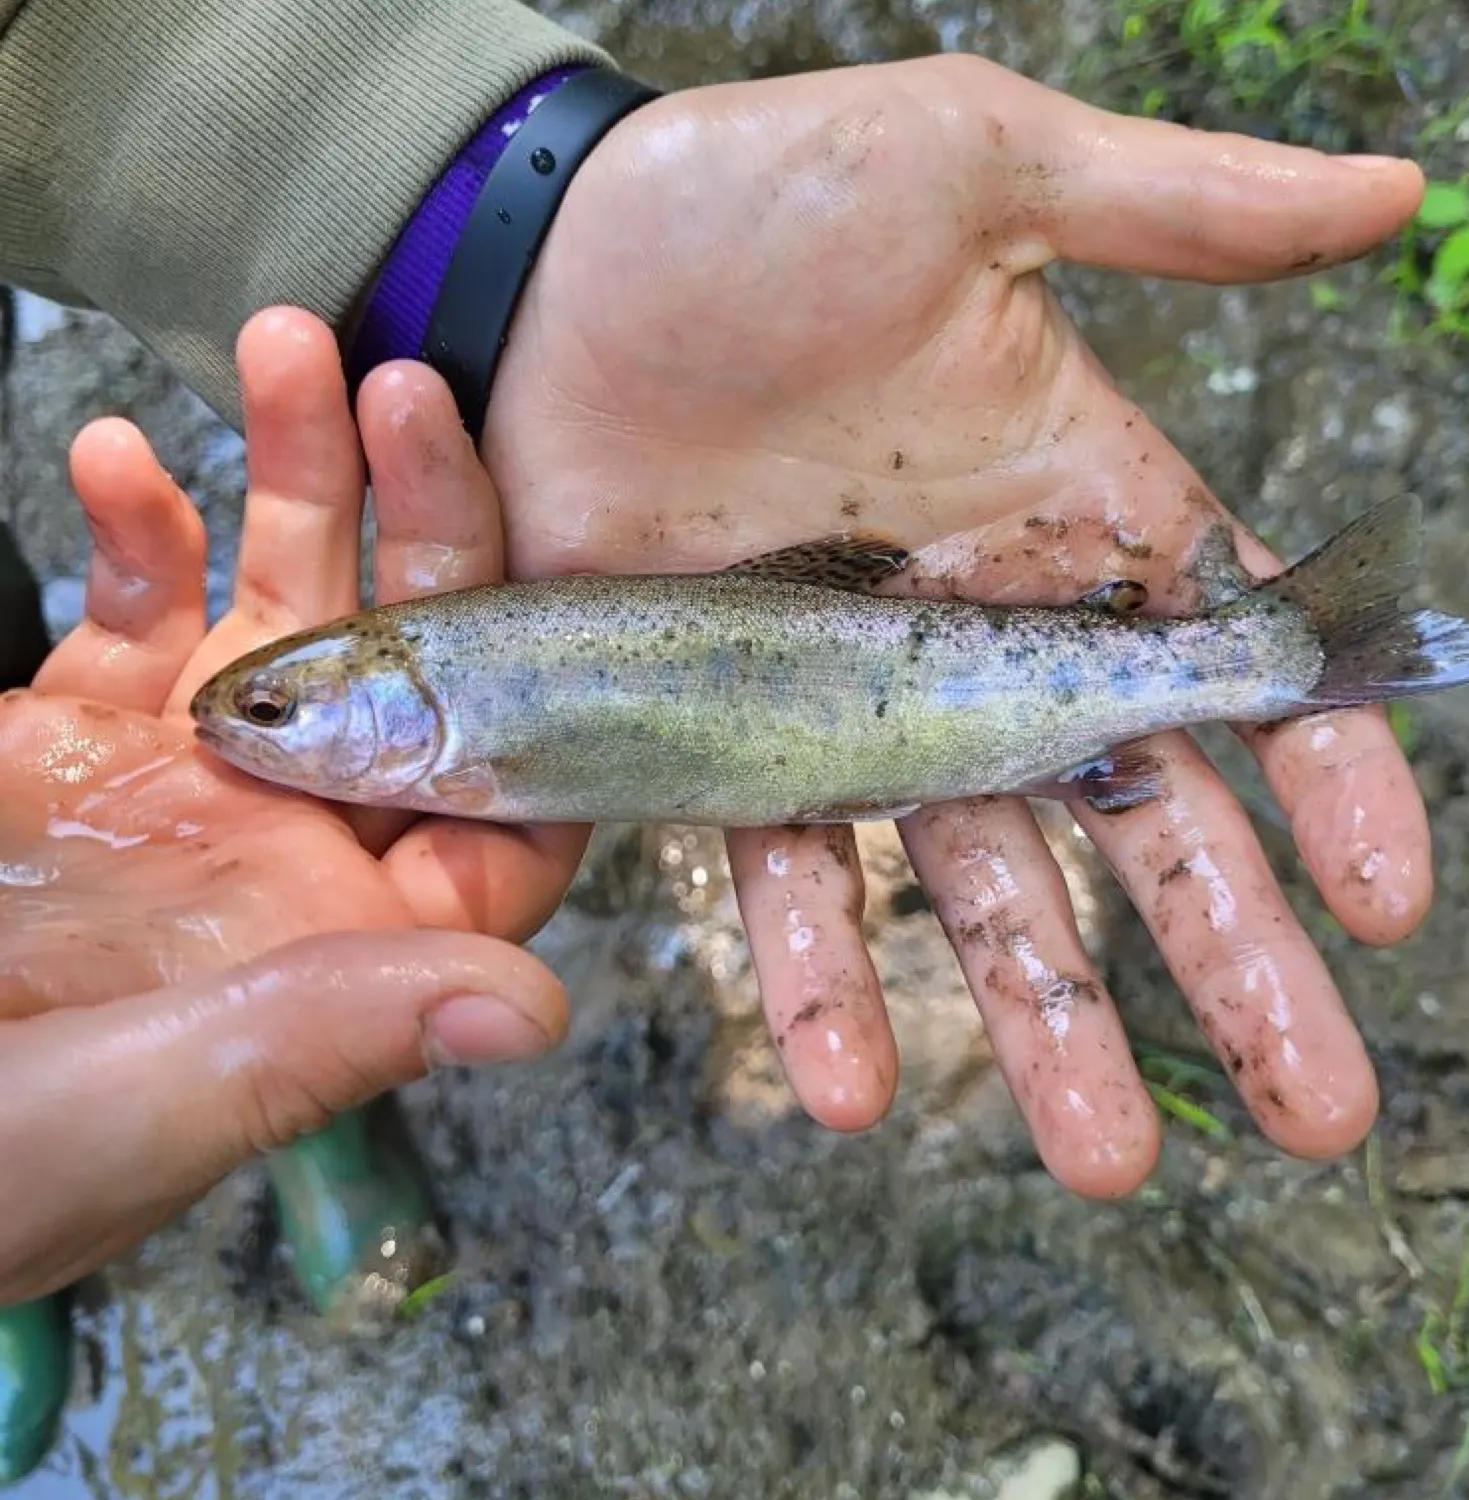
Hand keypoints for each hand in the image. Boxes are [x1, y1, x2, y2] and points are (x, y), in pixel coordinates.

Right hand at [0, 310, 574, 1305]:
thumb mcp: (137, 1111)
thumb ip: (321, 1042)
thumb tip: (530, 1009)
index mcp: (340, 939)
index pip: (504, 822)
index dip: (539, 709)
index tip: (533, 586)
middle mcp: (290, 845)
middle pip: (412, 669)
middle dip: (417, 526)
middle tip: (407, 391)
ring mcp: (187, 781)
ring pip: (282, 605)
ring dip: (290, 478)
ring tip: (286, 347)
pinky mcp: (75, 737)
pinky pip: (138, 606)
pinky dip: (139, 525)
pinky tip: (117, 455)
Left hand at [481, 56, 1430, 1189]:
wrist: (541, 263)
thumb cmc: (751, 200)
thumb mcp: (973, 164)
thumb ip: (1172, 210)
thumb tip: (1397, 197)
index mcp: (1070, 506)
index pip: (1228, 662)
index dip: (1322, 778)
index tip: (1384, 898)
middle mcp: (975, 626)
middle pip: (1126, 819)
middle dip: (1226, 961)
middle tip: (1313, 1105)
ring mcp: (847, 696)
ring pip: (970, 885)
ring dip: (1042, 1022)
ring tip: (1103, 1154)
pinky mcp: (718, 731)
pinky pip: (785, 874)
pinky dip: (820, 981)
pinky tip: (853, 1089)